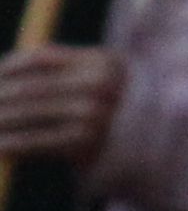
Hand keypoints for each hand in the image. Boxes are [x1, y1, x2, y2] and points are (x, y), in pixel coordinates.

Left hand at [0, 47, 124, 169]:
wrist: (151, 153)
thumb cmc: (116, 113)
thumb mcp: (100, 81)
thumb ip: (64, 69)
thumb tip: (7, 70)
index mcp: (102, 61)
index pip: (40, 57)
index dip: (7, 67)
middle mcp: (99, 84)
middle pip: (29, 86)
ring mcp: (93, 113)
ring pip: (27, 112)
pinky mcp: (84, 142)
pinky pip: (35, 140)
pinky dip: (10, 143)